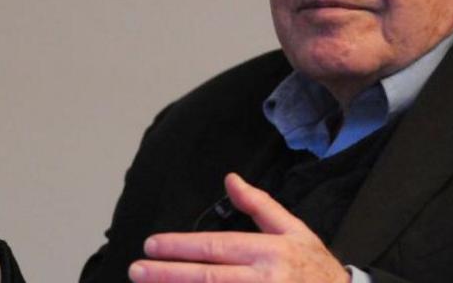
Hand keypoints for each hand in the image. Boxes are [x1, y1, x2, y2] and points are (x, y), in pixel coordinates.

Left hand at [129, 173, 349, 282]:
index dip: (181, 247)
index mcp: (269, 252)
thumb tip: (231, 180)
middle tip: (138, 270)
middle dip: (168, 273)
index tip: (152, 245)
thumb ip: (260, 205)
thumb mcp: (294, 229)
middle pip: (207, 277)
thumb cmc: (315, 267)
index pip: (216, 247)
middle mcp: (264, 280)